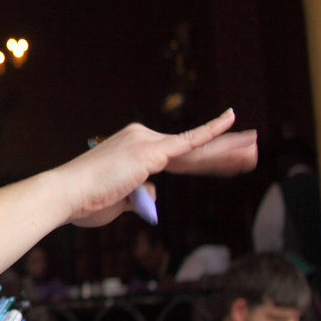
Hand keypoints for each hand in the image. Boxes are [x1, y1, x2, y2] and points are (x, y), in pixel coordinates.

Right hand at [58, 109, 255, 227]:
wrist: (65, 193)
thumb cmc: (84, 200)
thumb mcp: (118, 201)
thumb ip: (139, 195)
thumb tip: (153, 194)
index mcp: (133, 149)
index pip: (176, 155)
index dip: (203, 159)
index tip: (224, 157)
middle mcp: (141, 138)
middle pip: (190, 148)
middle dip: (223, 149)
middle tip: (252, 144)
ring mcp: (146, 143)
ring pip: (195, 147)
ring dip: (227, 146)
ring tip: (254, 142)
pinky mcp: (151, 153)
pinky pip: (188, 143)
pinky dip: (210, 131)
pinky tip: (231, 119)